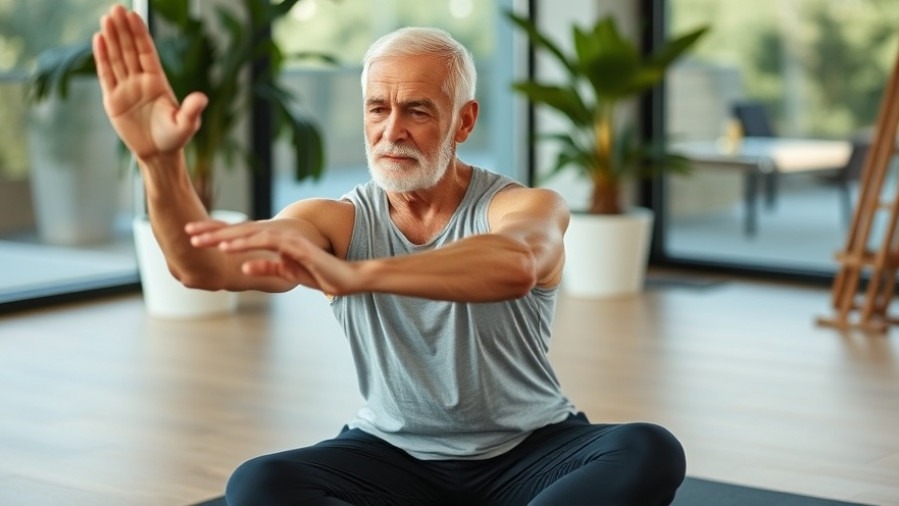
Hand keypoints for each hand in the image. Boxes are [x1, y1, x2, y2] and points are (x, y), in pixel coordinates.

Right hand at [93, 5, 207, 160]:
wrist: (158, 154)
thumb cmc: (175, 138)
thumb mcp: (186, 125)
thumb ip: (192, 110)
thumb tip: (202, 98)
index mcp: (158, 81)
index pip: (147, 52)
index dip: (140, 34)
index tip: (133, 15)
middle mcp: (141, 80)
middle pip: (130, 50)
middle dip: (123, 30)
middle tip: (116, 8)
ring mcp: (126, 88)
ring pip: (117, 58)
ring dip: (111, 38)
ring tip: (106, 18)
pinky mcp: (113, 99)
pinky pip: (106, 74)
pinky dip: (101, 57)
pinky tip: (98, 39)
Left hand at [186, 219, 357, 294]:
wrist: (346, 277)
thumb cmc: (320, 274)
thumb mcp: (288, 273)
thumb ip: (268, 268)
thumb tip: (245, 268)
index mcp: (274, 242)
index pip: (242, 235)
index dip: (218, 234)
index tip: (195, 235)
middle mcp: (278, 235)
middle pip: (240, 230)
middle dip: (213, 231)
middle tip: (187, 232)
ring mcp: (286, 238)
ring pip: (248, 233)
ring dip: (223, 236)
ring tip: (200, 240)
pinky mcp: (294, 245)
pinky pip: (265, 242)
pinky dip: (245, 244)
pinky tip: (228, 247)